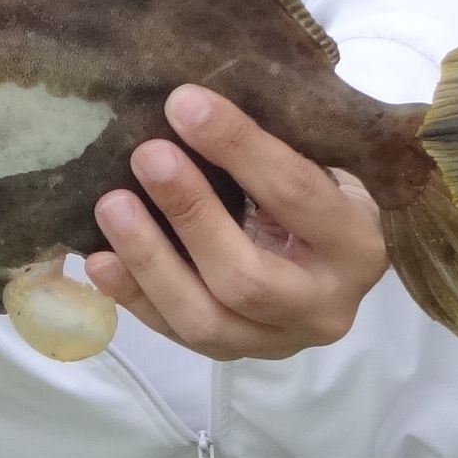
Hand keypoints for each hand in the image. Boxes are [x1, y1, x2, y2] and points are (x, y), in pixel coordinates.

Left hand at [84, 86, 387, 361]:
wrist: (333, 259)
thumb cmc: (322, 194)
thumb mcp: (320, 164)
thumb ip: (271, 144)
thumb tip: (190, 101)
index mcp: (357, 245)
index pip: (295, 194)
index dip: (238, 148)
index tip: (184, 104)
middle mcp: (325, 307)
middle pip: (247, 278)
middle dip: (191, 214)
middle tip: (147, 156)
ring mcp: (278, 342)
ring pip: (205, 320)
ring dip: (151, 260)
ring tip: (111, 206)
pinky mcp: (234, 356)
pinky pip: (175, 335)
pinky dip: (133, 295)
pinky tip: (100, 259)